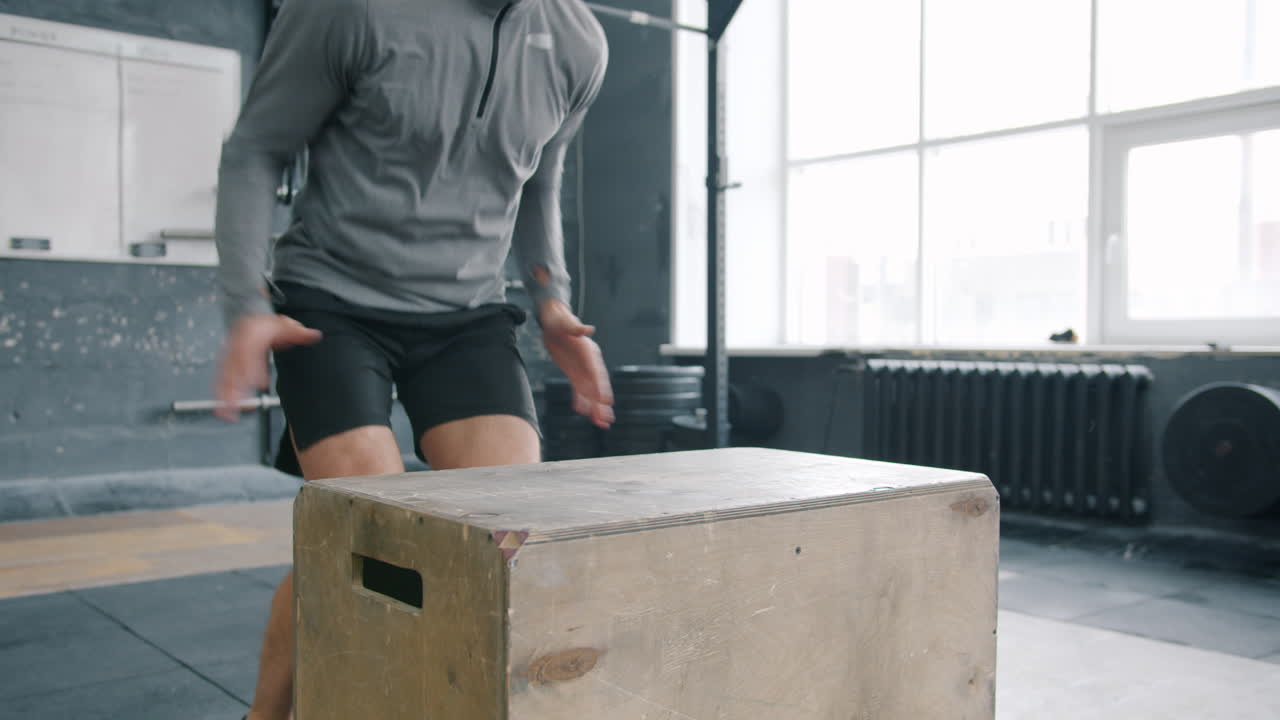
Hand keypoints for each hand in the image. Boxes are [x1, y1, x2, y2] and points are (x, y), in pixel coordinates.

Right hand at [215, 314, 320, 421]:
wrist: (248, 318)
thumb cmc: (265, 326)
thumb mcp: (284, 326)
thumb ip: (299, 333)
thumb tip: (315, 335)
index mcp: (251, 339)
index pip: (251, 354)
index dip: (254, 369)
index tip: (259, 384)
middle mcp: (237, 349)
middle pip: (235, 370)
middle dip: (236, 389)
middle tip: (239, 406)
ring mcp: (230, 358)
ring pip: (225, 378)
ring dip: (225, 396)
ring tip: (227, 414)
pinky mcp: (226, 365)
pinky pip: (221, 381)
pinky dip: (221, 395)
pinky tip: (223, 410)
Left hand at [539, 300, 613, 428]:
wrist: (553, 321)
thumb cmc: (559, 320)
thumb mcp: (564, 322)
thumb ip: (576, 327)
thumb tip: (588, 329)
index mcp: (589, 352)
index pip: (597, 372)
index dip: (601, 387)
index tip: (605, 401)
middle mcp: (588, 363)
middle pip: (597, 386)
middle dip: (601, 404)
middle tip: (606, 419)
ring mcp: (581, 369)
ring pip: (589, 392)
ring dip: (594, 407)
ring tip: (600, 423)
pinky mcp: (573, 372)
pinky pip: (577, 389)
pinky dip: (580, 401)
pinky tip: (582, 412)